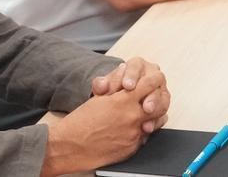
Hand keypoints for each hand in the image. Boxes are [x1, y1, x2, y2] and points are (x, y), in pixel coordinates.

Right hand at [42, 67, 168, 175]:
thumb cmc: (80, 122)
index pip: (150, 84)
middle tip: (151, 99)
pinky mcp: (131, 148)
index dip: (153, 80)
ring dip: (151, 118)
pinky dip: (139, 133)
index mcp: (123, 101)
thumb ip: (118, 89)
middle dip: (156, 100)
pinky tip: (130, 130)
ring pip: (154, 122)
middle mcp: (131, 117)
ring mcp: (133, 134)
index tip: (154, 80)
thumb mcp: (100, 99)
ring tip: (143, 115)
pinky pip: (143, 138)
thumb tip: (130, 79)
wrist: (69, 146)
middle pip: (159, 104)